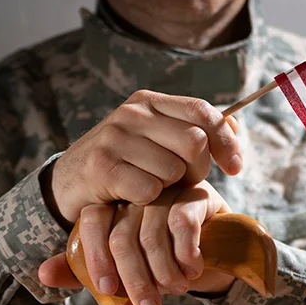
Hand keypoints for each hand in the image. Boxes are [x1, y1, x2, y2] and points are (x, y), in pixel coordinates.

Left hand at [39, 181, 235, 304]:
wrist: (213, 251)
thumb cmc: (160, 261)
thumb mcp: (120, 270)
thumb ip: (82, 273)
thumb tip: (42, 274)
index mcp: (112, 208)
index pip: (92, 223)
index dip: (97, 259)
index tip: (108, 291)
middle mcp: (135, 197)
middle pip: (121, 236)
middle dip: (134, 280)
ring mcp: (165, 193)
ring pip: (151, 236)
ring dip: (163, 273)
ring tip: (175, 289)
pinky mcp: (195, 195)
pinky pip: (182, 225)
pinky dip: (186, 256)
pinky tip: (192, 269)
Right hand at [44, 90, 240, 228]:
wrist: (69, 184)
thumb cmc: (123, 166)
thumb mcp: (155, 142)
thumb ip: (192, 132)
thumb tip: (236, 126)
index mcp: (148, 103)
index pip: (203, 111)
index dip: (226, 141)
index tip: (236, 167)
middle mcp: (131, 113)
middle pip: (194, 143)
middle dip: (196, 171)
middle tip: (177, 183)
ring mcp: (114, 138)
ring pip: (173, 170)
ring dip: (167, 189)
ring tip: (148, 188)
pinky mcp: (102, 167)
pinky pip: (149, 190)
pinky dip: (147, 202)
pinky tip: (131, 198)